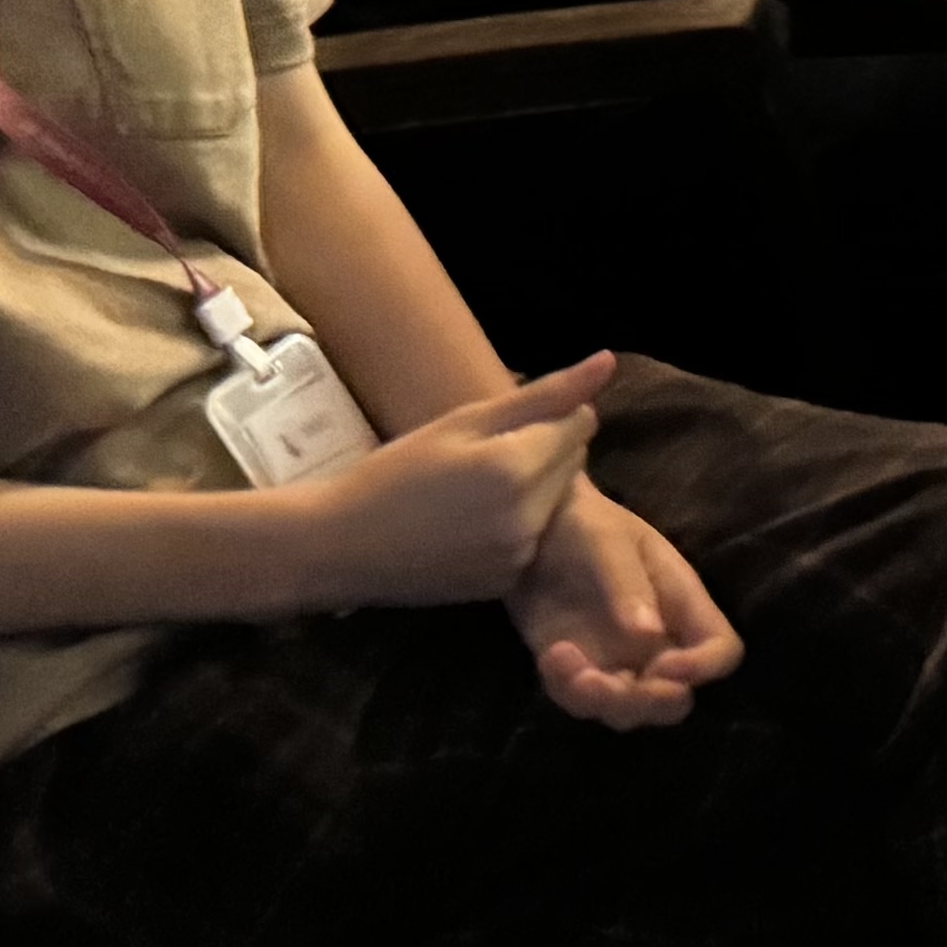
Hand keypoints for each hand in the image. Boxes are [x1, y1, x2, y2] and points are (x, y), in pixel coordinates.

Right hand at [285, 350, 611, 608]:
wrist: (338, 546)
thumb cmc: (393, 473)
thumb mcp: (463, 422)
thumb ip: (545, 394)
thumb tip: (607, 361)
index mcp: (517, 469)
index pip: (580, 424)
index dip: (549, 417)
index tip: (504, 427)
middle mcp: (527, 519)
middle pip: (572, 465)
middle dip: (544, 453)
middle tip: (481, 458)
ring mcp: (517, 558)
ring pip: (555, 504)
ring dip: (533, 491)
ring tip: (471, 493)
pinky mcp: (505, 585)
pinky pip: (533, 542)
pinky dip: (515, 528)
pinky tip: (467, 526)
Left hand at [505, 474, 746, 729]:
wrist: (530, 528)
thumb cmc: (583, 522)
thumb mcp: (608, 541)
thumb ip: (628, 586)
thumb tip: (650, 634)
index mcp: (681, 602)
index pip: (720, 648)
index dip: (704, 668)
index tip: (666, 666)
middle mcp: (657, 641)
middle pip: (675, 698)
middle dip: (648, 703)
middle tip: (609, 685)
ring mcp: (616, 660)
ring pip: (628, 710)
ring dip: (600, 701)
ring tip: (564, 663)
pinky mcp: (576, 669)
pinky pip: (580, 701)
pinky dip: (565, 689)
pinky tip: (550, 657)